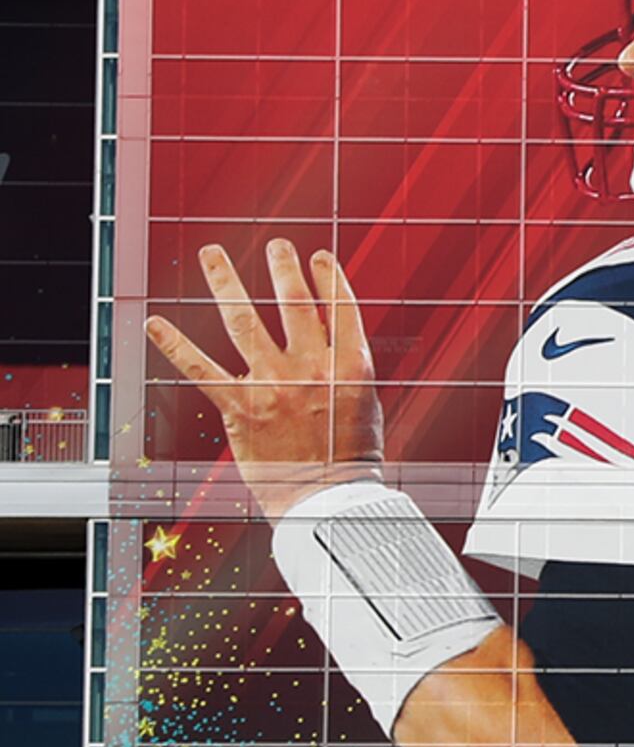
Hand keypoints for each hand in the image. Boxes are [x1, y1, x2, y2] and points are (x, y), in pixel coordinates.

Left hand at [144, 240, 384, 519]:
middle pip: (295, 305)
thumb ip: (344, 369)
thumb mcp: (364, 405)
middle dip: (284, 269)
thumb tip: (328, 338)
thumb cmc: (349, 459)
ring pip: (245, 321)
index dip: (329, 278)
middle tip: (277, 246)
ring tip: (215, 255)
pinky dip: (174, 345)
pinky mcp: (240, 408)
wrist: (327, 501)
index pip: (340, 308)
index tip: (318, 258)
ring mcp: (273, 385)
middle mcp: (311, 368)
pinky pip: (201, 370)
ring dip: (227, 282)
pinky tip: (155, 323)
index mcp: (351, 366)